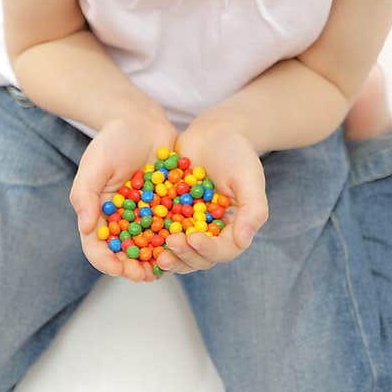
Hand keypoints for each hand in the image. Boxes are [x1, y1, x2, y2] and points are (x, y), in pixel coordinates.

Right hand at [70, 108, 180, 282]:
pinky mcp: (167, 207)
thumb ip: (85, 194)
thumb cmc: (112, 140)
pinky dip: (178, 239)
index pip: (97, 247)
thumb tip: (86, 227)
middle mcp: (121, 220)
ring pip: (150, 246)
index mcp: (99, 215)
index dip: (106, 262)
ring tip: (167, 266)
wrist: (142, 120)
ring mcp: (145, 215)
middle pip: (124, 254)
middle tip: (145, 275)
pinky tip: (187, 245)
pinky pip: (172, 228)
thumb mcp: (94, 164)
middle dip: (133, 268)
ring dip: (157, 259)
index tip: (118, 268)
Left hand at [156, 113, 268, 273]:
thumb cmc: (236, 153)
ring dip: (168, 255)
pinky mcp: (169, 218)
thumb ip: (253, 209)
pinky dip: (150, 240)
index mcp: (232, 231)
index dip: (208, 249)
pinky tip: (138, 237)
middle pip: (198, 257)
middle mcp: (210, 235)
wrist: (213, 134)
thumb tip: (244, 240)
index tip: (193, 238)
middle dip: (184, 255)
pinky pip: (159, 234)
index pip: (222, 250)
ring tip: (156, 251)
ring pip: (178, 252)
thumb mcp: (249, 178)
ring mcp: (188, 228)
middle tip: (170, 244)